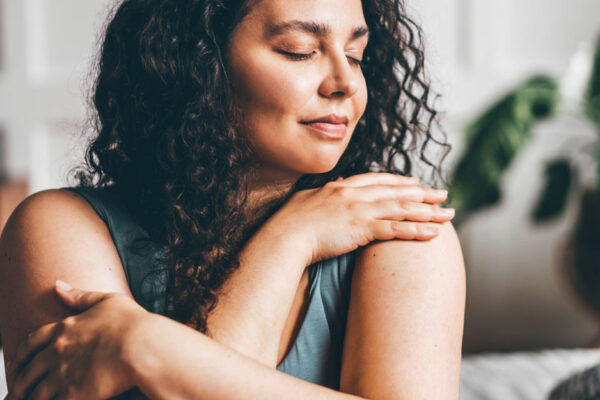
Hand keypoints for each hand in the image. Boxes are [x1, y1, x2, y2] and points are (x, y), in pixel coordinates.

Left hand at [5, 281, 149, 399]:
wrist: (142, 347)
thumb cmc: (131, 323)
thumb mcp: (107, 301)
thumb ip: (80, 296)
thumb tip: (59, 285)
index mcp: (64, 328)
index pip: (32, 342)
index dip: (22, 354)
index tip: (18, 362)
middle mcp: (57, 351)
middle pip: (29, 371)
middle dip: (20, 383)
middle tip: (16, 391)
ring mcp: (63, 374)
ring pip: (36, 392)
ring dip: (29, 398)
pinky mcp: (73, 394)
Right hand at [262, 172, 453, 264]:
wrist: (284, 236)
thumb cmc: (290, 222)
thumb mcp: (307, 200)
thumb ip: (323, 192)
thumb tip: (334, 182)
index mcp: (341, 186)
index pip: (377, 180)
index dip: (399, 182)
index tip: (415, 183)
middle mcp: (355, 194)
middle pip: (396, 192)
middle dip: (423, 194)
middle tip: (443, 195)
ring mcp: (360, 210)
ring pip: (402, 209)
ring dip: (428, 212)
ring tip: (448, 215)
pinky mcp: (362, 228)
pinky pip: (396, 229)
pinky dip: (417, 230)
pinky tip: (434, 233)